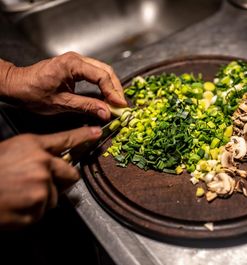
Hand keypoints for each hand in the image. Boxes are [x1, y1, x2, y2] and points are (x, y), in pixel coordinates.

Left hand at [0, 52, 126, 119]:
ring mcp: (76, 62)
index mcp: (72, 64)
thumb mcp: (61, 103)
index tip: (120, 105)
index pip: (101, 77)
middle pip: (106, 71)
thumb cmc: (31, 92)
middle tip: (122, 105)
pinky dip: (103, 85)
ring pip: (102, 71)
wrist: (15, 85)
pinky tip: (106, 97)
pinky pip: (95, 74)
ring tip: (116, 102)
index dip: (113, 92)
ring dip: (111, 86)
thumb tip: (106, 113)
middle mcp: (76, 59)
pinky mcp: (75, 67)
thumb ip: (87, 106)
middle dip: (116, 88)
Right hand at [0, 126, 100, 228]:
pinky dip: (30, 213)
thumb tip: (51, 162)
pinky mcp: (35, 210)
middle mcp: (41, 165)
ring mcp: (40, 188)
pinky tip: (13, 207)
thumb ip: (34, 155)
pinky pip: (41, 213)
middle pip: (70, 175)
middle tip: (39, 183)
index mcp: (33, 146)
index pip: (66, 140)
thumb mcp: (10, 151)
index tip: (96, 133)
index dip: (83, 136)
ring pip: (54, 197)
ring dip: (41, 199)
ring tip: (17, 196)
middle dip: (60, 180)